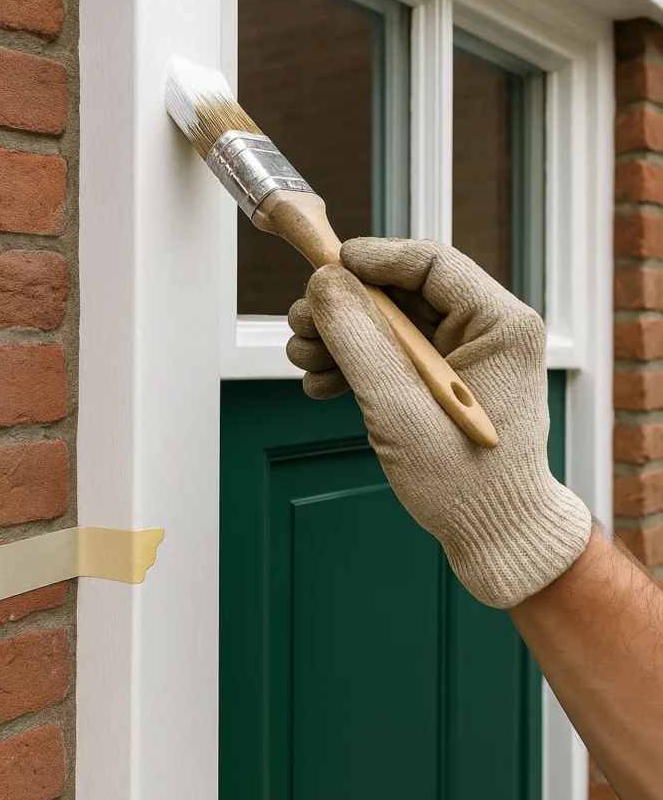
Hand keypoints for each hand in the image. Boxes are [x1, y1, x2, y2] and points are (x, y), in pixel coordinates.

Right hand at [286, 238, 590, 607]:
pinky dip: (353, 363)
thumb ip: (357, 341)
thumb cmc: (468, 485)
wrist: (495, 540)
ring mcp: (464, 356)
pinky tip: (321, 384)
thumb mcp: (399, 410)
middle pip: (402, 290)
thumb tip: (324, 284)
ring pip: (389, 321)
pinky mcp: (442, 380)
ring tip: (303, 360)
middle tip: (299, 324)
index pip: (431, 263)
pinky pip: (391, 352)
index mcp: (501, 325)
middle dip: (344, 307)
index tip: (325, 267)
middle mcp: (486, 331)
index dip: (373, 259)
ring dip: (340, 336)